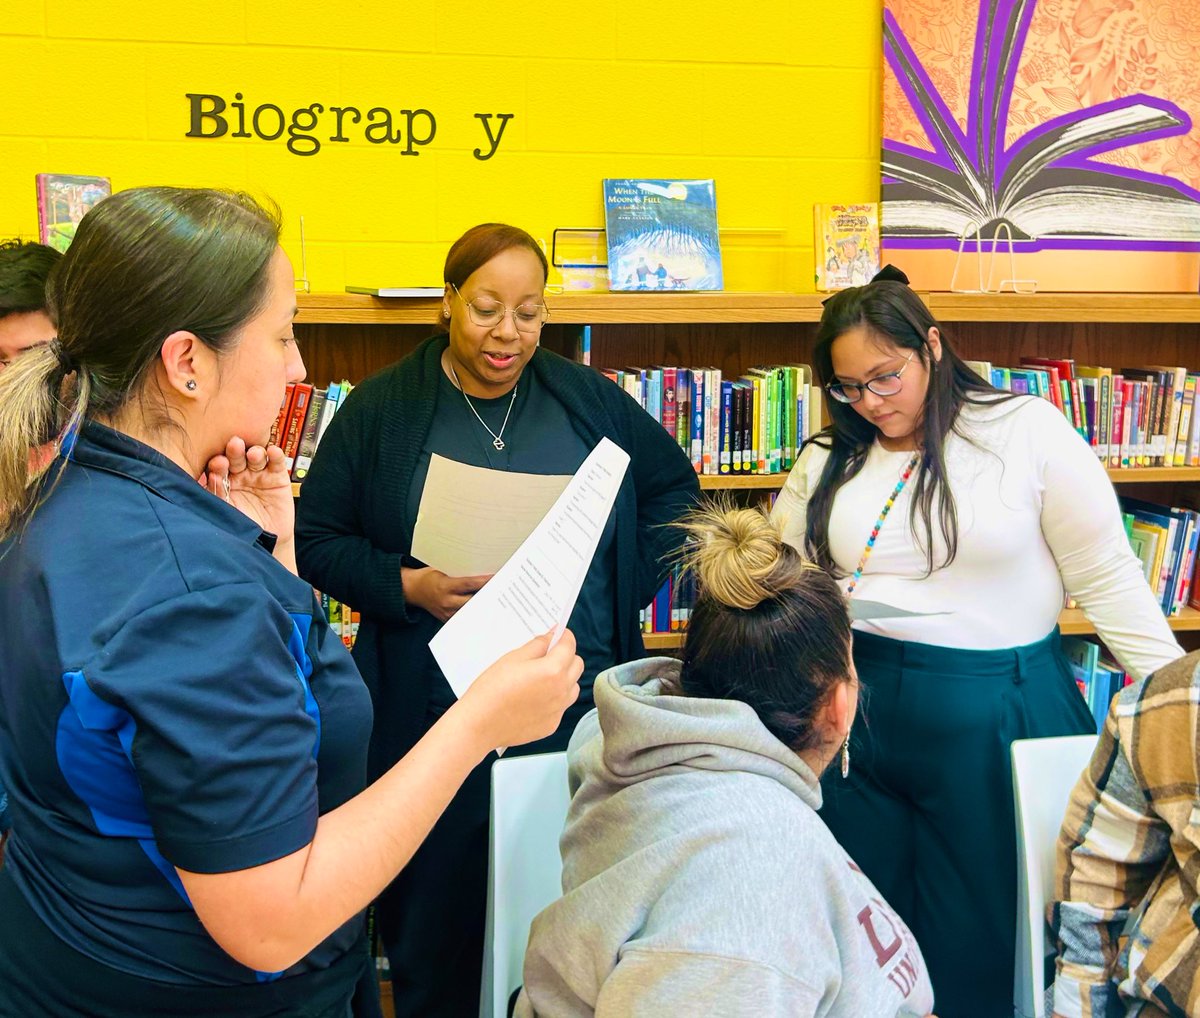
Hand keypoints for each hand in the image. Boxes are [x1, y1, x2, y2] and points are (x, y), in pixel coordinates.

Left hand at [204, 437, 294, 541]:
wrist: (265, 540)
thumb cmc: (242, 526)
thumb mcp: (227, 511)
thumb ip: (218, 494)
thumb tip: (213, 477)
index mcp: (224, 480)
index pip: (219, 467)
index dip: (219, 464)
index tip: (218, 463)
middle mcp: (241, 474)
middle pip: (237, 457)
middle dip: (236, 451)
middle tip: (235, 445)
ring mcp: (259, 474)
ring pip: (257, 457)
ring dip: (255, 452)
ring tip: (254, 454)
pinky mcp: (278, 477)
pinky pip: (276, 463)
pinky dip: (276, 455)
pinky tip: (272, 451)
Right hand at [403, 566, 490, 621]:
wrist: (414, 591)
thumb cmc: (430, 577)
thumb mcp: (442, 570)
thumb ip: (460, 572)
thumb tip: (481, 569)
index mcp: (445, 586)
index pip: (469, 584)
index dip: (484, 581)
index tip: (498, 577)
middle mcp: (447, 602)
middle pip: (473, 601)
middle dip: (487, 596)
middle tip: (503, 590)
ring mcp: (448, 613)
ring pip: (470, 611)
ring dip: (483, 606)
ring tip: (498, 601)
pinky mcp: (448, 620)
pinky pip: (465, 618)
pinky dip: (475, 613)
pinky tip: (486, 610)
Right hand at [456, 629, 582, 749]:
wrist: (480, 724)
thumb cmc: (492, 689)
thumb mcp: (513, 658)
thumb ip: (538, 645)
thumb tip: (551, 638)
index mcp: (553, 670)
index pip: (570, 646)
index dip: (565, 636)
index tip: (559, 634)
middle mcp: (562, 690)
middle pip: (577, 666)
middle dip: (567, 656)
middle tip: (548, 655)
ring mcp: (558, 710)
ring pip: (573, 687)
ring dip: (564, 678)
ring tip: (542, 678)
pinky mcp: (552, 725)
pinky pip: (561, 706)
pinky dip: (554, 698)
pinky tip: (534, 698)